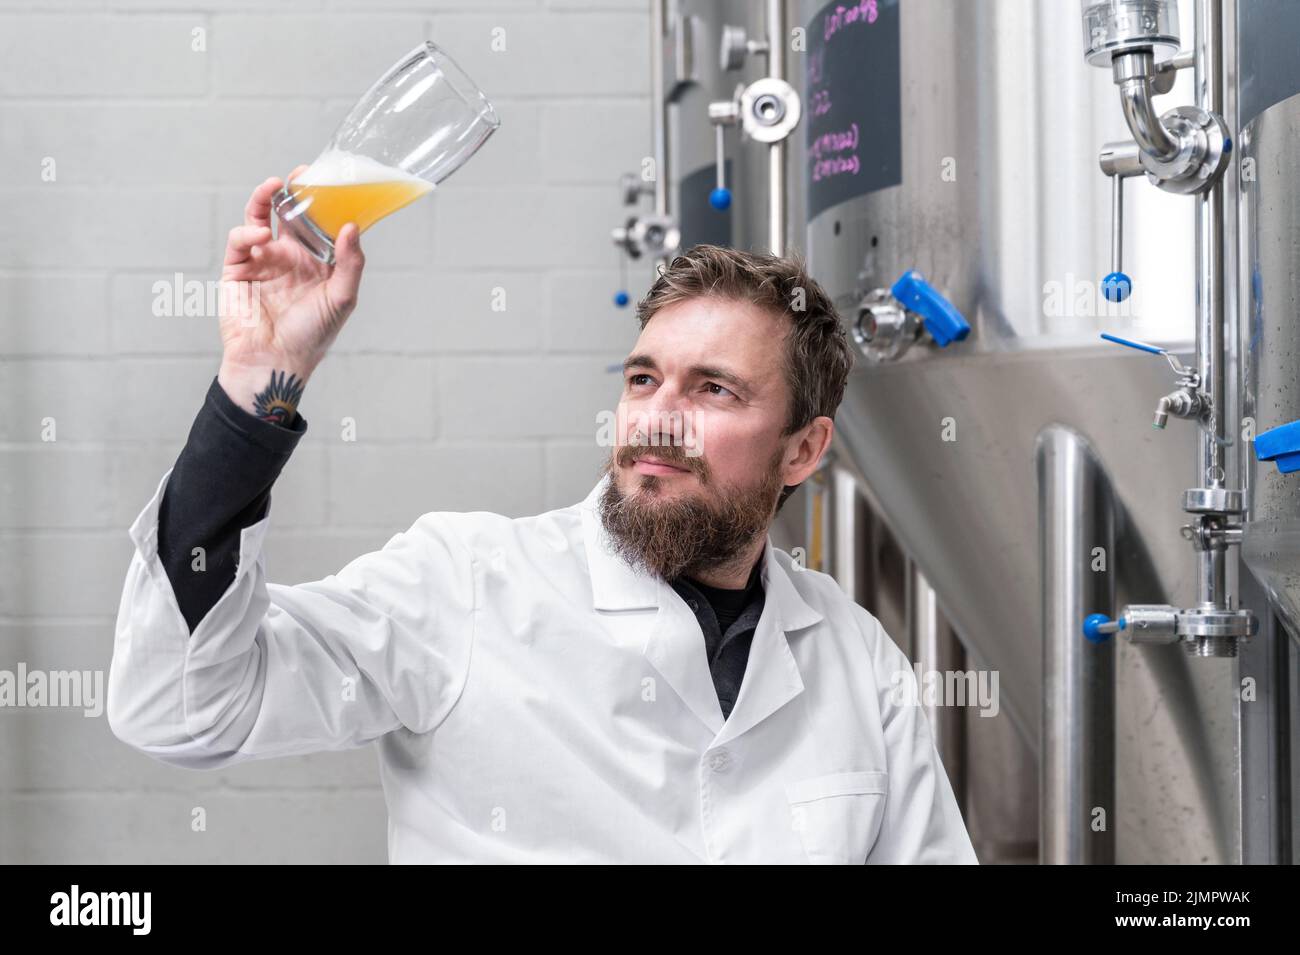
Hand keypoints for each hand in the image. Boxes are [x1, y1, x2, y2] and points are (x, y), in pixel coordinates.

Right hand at [217, 166, 365, 419]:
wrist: (275, 362)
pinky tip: (259, 235)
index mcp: (315, 262)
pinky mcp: (237, 269)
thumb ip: (350, 264)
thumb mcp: (340, 299)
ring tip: (275, 187)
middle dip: (291, 192)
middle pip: (287, 214)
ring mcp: (262, 261)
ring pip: (259, 219)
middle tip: (300, 174)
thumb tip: (352, 227)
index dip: (321, 202)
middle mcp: (288, 257)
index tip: (328, 180)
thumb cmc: (311, 336)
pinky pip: (240, 242)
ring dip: (264, 200)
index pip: (318, 224)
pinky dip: (247, 232)